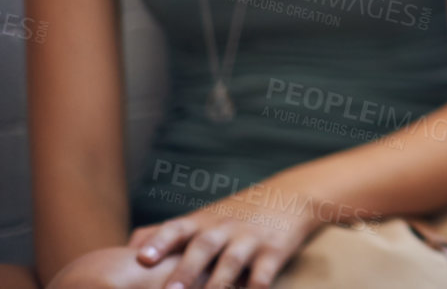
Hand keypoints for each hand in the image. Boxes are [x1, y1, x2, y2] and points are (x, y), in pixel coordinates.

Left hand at [129, 182, 325, 287]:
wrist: (290, 197)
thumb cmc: (234, 215)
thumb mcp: (201, 217)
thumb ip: (164, 231)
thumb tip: (126, 251)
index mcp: (201, 223)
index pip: (176, 229)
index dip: (159, 243)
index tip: (142, 259)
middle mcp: (224, 228)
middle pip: (203, 246)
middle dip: (186, 271)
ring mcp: (250, 239)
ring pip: (232, 261)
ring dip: (218, 283)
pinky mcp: (275, 252)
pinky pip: (264, 273)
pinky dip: (256, 288)